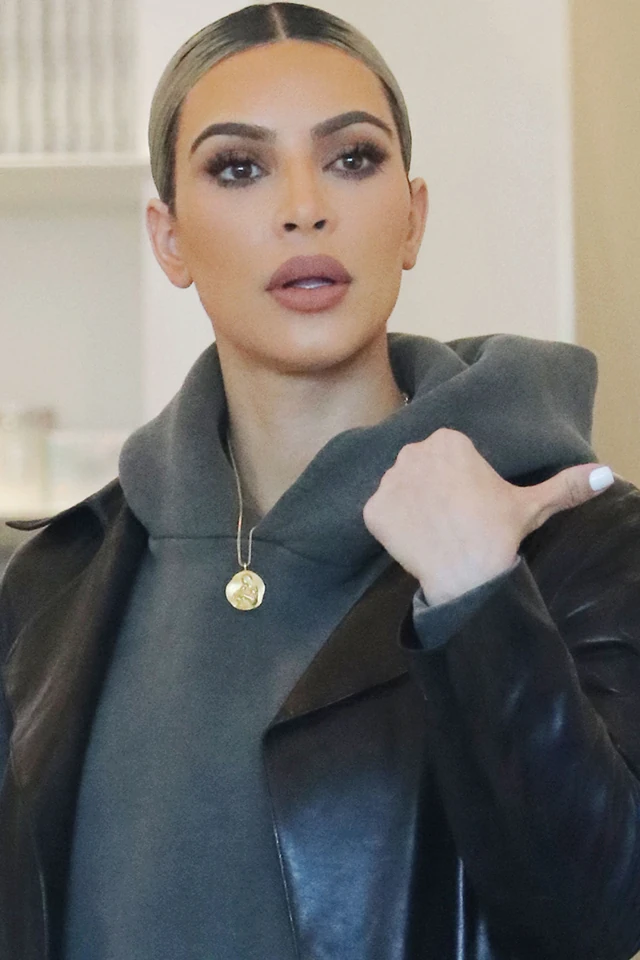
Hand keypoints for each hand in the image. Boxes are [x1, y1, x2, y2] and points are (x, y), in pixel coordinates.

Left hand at [362, 428, 614, 605]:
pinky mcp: (372, 510)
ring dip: (409, 505)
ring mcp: (389, 481)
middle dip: (430, 488)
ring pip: (398, 488)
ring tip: (433, 529)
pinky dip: (391, 526)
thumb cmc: (498, 534)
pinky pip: (378, 512)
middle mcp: (413, 452)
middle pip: (418, 467)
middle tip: (451, 517)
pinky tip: (413, 539)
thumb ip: (565, 485)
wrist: (466, 576)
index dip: (456, 480)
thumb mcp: (533, 504)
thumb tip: (607, 474)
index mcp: (449, 441)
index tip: (468, 502)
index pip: (445, 454)